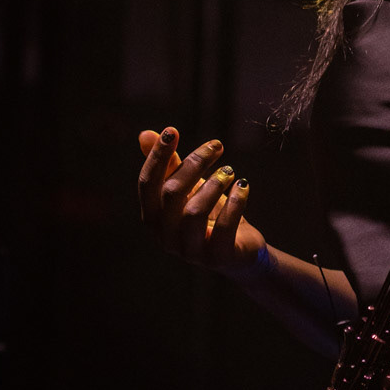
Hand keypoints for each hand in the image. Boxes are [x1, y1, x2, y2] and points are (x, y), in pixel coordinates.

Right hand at [137, 126, 265, 276]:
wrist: (240, 251)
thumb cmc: (209, 215)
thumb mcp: (189, 188)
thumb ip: (169, 165)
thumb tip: (145, 133)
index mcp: (152, 218)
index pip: (148, 184)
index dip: (158, 156)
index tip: (172, 130)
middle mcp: (166, 237)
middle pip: (171, 194)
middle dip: (194, 164)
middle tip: (216, 146)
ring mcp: (191, 251)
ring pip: (194, 212)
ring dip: (214, 184)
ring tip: (229, 171)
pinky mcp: (218, 258)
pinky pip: (224, 228)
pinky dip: (235, 203)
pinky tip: (243, 186)